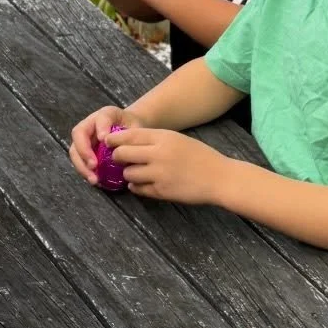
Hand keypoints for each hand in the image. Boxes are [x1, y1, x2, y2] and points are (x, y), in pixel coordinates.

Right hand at [69, 104, 135, 182]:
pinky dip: (85, 172)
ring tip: (94, 179)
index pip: (100, 119)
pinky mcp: (84, 152)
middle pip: (79, 135)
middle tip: (94, 166)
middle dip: (84, 152)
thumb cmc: (132, 128)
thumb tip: (117, 147)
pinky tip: (95, 180)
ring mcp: (84, 139)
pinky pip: (79, 161)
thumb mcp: (135, 127)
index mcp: (104, 115)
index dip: (100, 128)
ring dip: (82, 166)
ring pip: (75, 151)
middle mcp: (89, 125)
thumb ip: (130, 134)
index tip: (104, 139)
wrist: (128, 130)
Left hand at [112, 126, 227, 203]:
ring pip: (128, 173)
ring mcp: (159, 174)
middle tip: (119, 159)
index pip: (129, 135)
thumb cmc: (199, 156)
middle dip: (117, 157)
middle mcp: (158, 154)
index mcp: (163, 138)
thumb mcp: (177, 139)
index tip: (108, 141)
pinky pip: (138, 189)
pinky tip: (143, 183)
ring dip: (129, 173)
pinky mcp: (161, 192)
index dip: (114, 139)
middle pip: (122, 154)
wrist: (219, 178)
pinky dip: (137, 186)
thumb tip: (127, 142)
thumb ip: (154, 140)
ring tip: (136, 172)